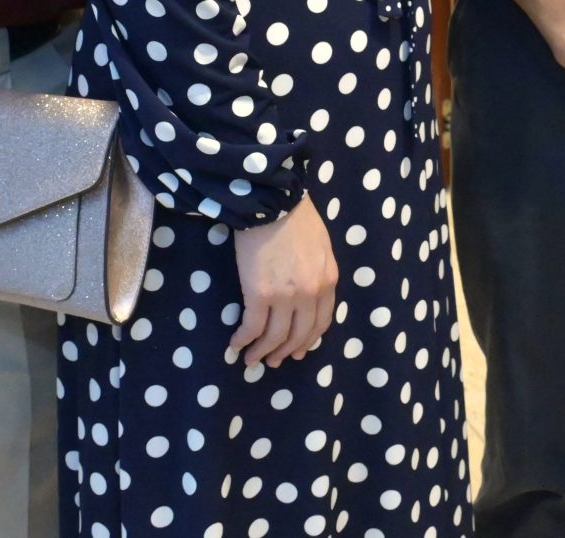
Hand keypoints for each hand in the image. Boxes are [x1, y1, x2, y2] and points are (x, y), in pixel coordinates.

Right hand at [229, 193, 336, 367]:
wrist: (273, 202)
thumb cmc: (296, 217)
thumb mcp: (321, 246)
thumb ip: (319, 273)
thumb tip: (307, 293)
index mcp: (328, 281)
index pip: (321, 322)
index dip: (308, 340)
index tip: (299, 350)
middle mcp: (310, 294)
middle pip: (299, 334)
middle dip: (286, 352)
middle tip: (274, 362)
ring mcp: (285, 297)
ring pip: (276, 337)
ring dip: (263, 352)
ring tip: (253, 360)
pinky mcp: (259, 295)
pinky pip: (252, 327)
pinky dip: (244, 340)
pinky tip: (236, 345)